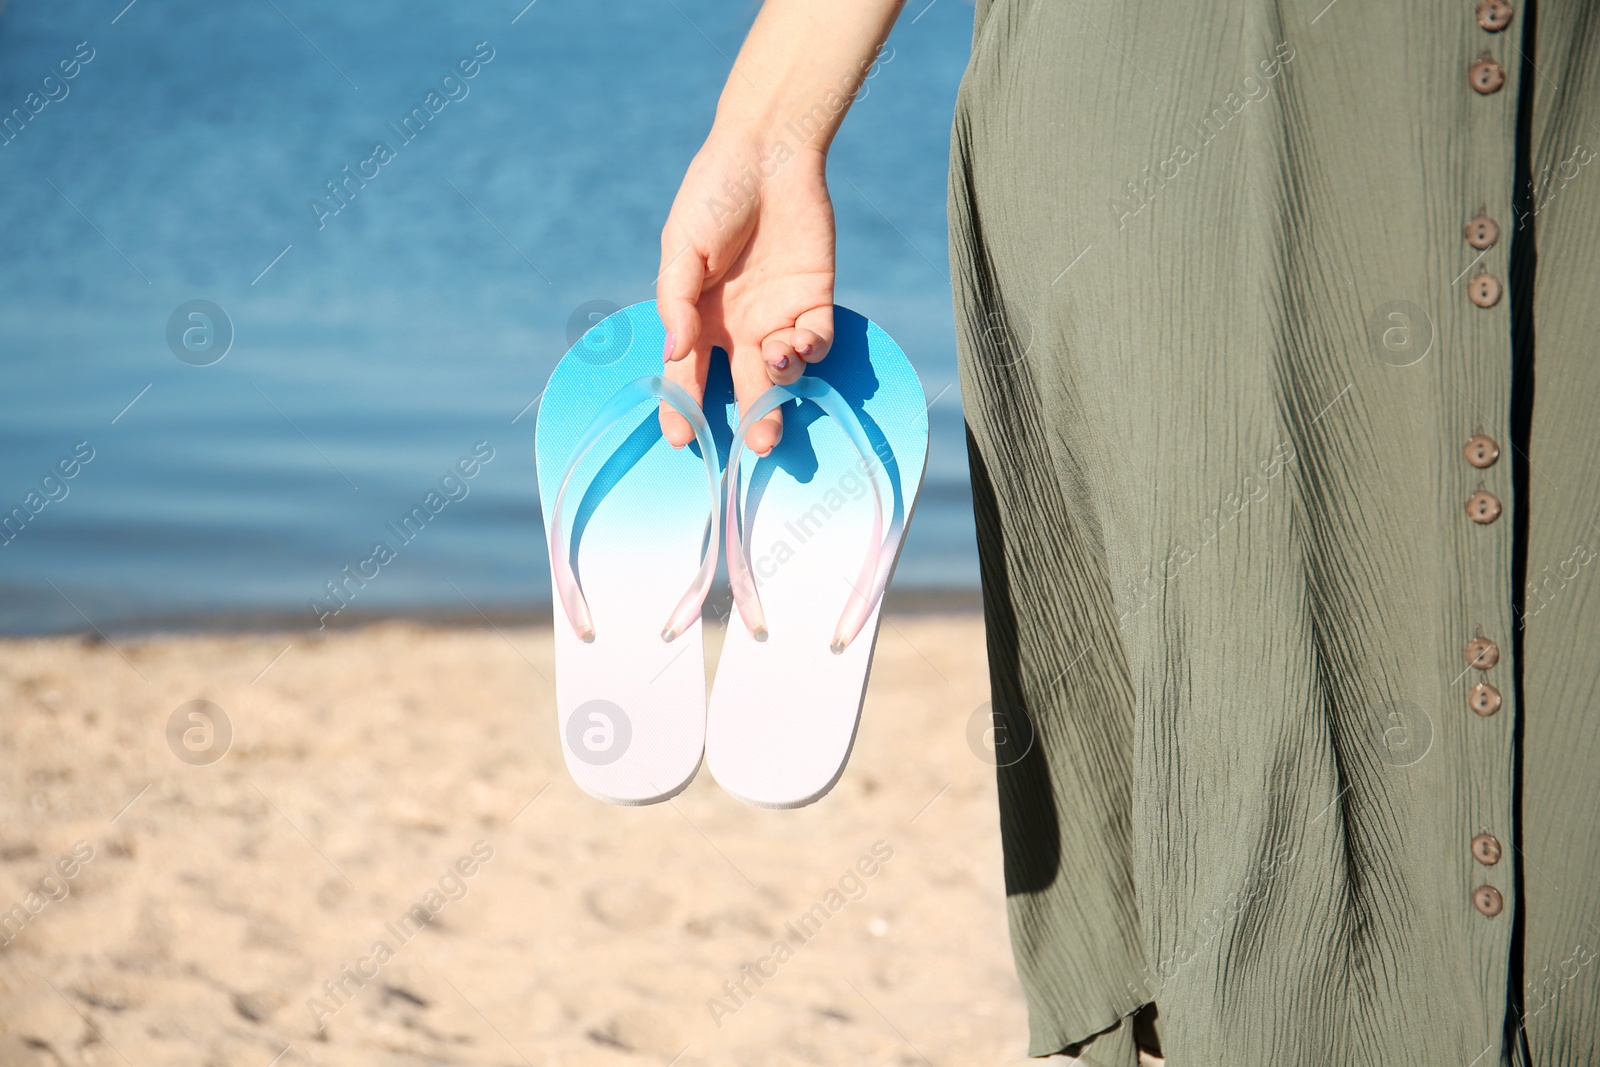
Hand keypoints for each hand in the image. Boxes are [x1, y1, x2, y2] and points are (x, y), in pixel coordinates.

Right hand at [656, 132, 834, 455]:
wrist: (768, 153)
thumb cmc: (713, 195)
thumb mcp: (682, 248)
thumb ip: (677, 301)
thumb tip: (675, 352)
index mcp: (697, 319)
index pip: (687, 376)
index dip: (683, 410)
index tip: (683, 440)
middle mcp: (737, 327)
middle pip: (745, 386)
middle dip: (755, 418)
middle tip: (760, 444)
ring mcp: (777, 316)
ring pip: (785, 372)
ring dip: (783, 382)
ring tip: (778, 362)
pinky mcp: (814, 301)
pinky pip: (817, 342)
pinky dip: (811, 351)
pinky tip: (799, 341)